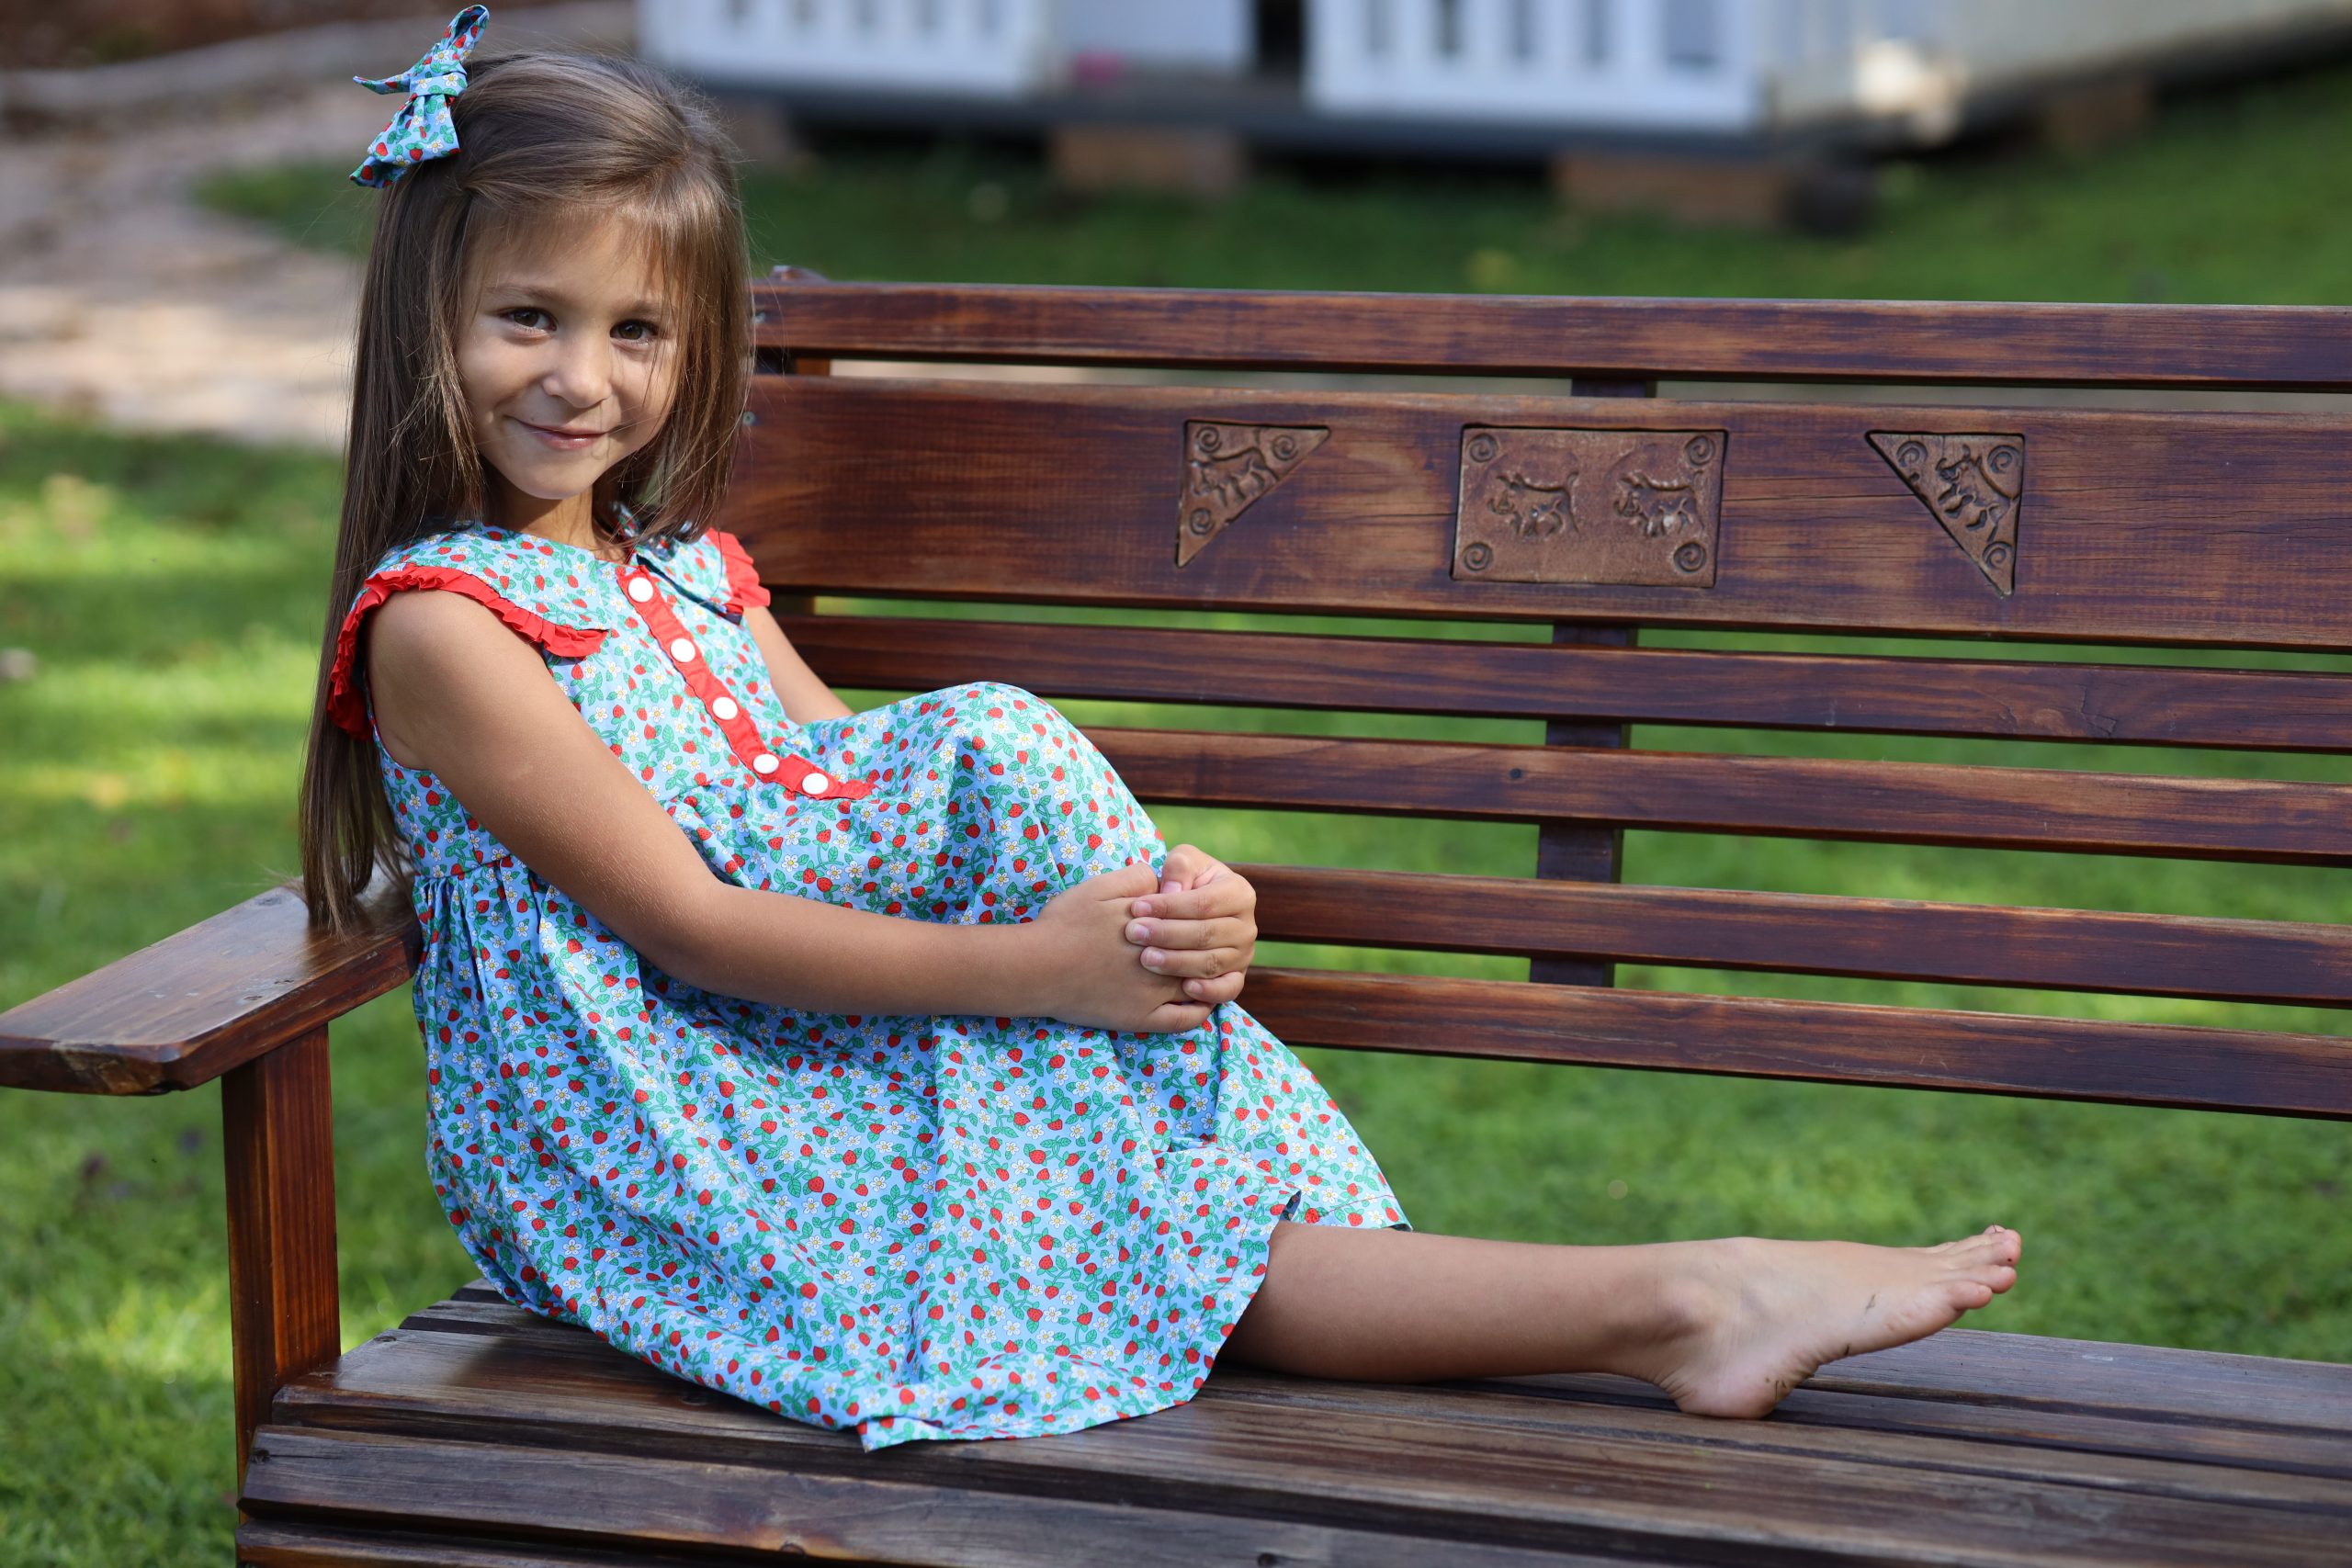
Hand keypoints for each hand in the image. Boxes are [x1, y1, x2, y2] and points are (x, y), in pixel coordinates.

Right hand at [1027, 861, 1213, 1034]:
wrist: (1036, 967)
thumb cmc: (1065, 924)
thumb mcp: (1100, 887)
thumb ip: (1138, 878)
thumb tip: (1164, 880)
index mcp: (1155, 927)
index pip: (1194, 919)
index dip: (1198, 915)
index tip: (1195, 913)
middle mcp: (1160, 960)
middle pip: (1201, 953)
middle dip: (1208, 945)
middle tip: (1211, 941)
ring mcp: (1153, 993)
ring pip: (1200, 985)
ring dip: (1208, 976)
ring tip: (1209, 968)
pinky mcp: (1142, 1018)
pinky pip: (1185, 1020)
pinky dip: (1200, 1010)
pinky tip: (1201, 999)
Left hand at [1124, 843, 1256, 1004]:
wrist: (1195, 908)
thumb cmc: (1186, 881)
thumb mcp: (1184, 862)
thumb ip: (1179, 868)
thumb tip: (1171, 892)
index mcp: (1239, 893)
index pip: (1203, 903)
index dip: (1169, 907)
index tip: (1137, 907)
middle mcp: (1246, 926)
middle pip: (1205, 934)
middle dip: (1166, 935)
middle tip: (1133, 933)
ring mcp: (1243, 954)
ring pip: (1211, 963)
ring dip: (1176, 963)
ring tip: (1145, 958)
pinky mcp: (1236, 977)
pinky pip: (1228, 989)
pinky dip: (1208, 992)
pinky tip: (1183, 988)